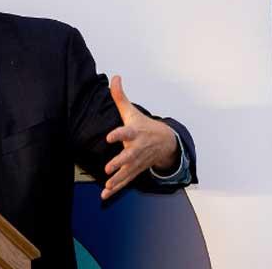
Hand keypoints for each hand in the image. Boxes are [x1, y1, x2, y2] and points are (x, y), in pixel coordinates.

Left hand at [101, 75, 177, 199]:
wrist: (166, 142)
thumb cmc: (144, 125)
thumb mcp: (132, 111)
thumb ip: (120, 96)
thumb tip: (115, 77)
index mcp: (135, 132)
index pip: (126, 132)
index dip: (118, 134)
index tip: (109, 137)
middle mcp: (137, 148)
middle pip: (128, 156)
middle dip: (119, 162)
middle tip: (108, 168)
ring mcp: (137, 161)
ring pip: (127, 172)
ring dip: (117, 180)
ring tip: (107, 185)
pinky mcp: (136, 170)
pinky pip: (126, 181)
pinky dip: (116, 188)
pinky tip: (105, 194)